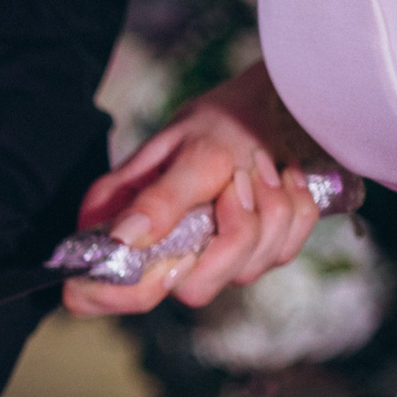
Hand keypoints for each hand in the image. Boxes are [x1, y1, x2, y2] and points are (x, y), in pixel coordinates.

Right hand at [65, 63, 321, 317]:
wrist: (273, 102)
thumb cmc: (223, 122)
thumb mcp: (192, 155)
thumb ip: (159, 200)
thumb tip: (121, 241)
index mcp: (122, 228)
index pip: (103, 294)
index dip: (143, 285)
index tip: (182, 251)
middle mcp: (160, 250)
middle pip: (193, 289)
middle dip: (235, 234)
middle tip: (240, 181)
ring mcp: (208, 255)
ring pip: (248, 269)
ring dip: (272, 213)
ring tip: (264, 168)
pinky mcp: (250, 251)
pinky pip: (283, 252)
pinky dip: (294, 211)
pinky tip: (283, 180)